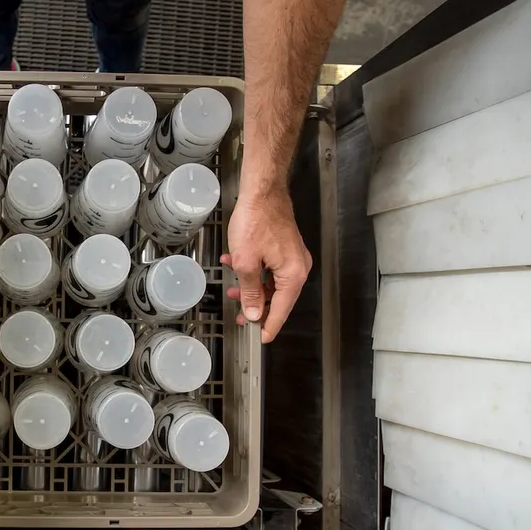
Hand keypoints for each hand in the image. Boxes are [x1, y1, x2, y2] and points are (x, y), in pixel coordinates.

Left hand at [221, 185, 311, 342]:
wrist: (262, 190)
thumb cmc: (256, 220)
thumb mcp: (246, 262)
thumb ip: (250, 292)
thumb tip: (255, 313)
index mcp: (293, 274)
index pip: (282, 309)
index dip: (270, 325)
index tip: (261, 338)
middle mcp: (298, 267)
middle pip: (278, 297)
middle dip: (257, 306)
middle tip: (241, 317)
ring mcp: (292, 256)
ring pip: (271, 282)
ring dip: (251, 286)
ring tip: (232, 289)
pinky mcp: (284, 246)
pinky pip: (270, 267)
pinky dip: (254, 270)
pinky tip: (235, 263)